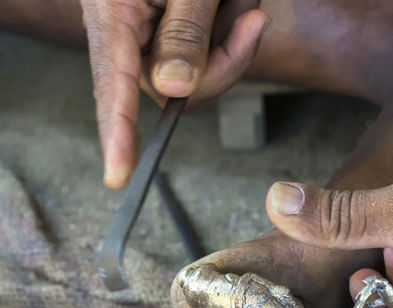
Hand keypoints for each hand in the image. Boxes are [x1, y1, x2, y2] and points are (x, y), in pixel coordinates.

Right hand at [80, 0, 268, 187]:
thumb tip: (172, 89)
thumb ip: (184, 31)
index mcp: (114, 14)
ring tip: (242, 3)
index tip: (119, 176)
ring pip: (198, 76)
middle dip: (222, 65)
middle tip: (251, 21)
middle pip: (172, 87)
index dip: (117, 132)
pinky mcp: (177, 33)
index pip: (112, 84)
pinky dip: (234, 37)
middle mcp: (128, 31)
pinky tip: (242, 8)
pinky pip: (211, 56)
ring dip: (232, 46)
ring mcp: (153, 34)